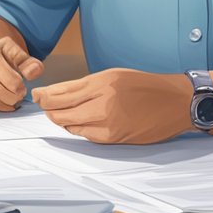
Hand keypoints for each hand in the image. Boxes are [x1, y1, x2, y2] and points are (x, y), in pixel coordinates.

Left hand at [32, 69, 191, 143]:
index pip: (62, 92)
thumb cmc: (147, 86)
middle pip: (61, 112)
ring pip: (71, 126)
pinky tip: (77, 123)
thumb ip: (86, 85)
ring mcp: (109, 123)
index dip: (45, 96)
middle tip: (44, 105)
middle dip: (49, 110)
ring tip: (59, 114)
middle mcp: (104, 103)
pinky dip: (78, 129)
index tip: (37, 95)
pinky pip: (86, 136)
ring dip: (62, 121)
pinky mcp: (114, 137)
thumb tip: (57, 92)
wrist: (175, 102)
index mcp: (103, 82)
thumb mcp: (114, 75)